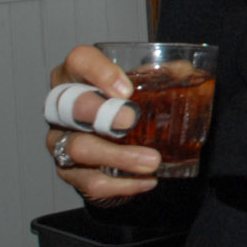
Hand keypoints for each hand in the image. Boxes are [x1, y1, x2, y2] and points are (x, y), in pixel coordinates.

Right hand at [46, 45, 160, 200]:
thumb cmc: (122, 108)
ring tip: (152, 161)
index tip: (126, 89)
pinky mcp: (70, 173)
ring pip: (80, 149)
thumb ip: (161, 77)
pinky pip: (92, 182)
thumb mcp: (139, 88)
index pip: (79, 61)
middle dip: (103, 114)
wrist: (108, 152)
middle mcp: (63, 109)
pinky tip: (147, 181)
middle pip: (72, 106)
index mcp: (77, 77)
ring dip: (118, 156)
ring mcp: (61, 142)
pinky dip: (122, 185)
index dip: (98, 71)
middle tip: (132, 120)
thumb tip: (185, 70)